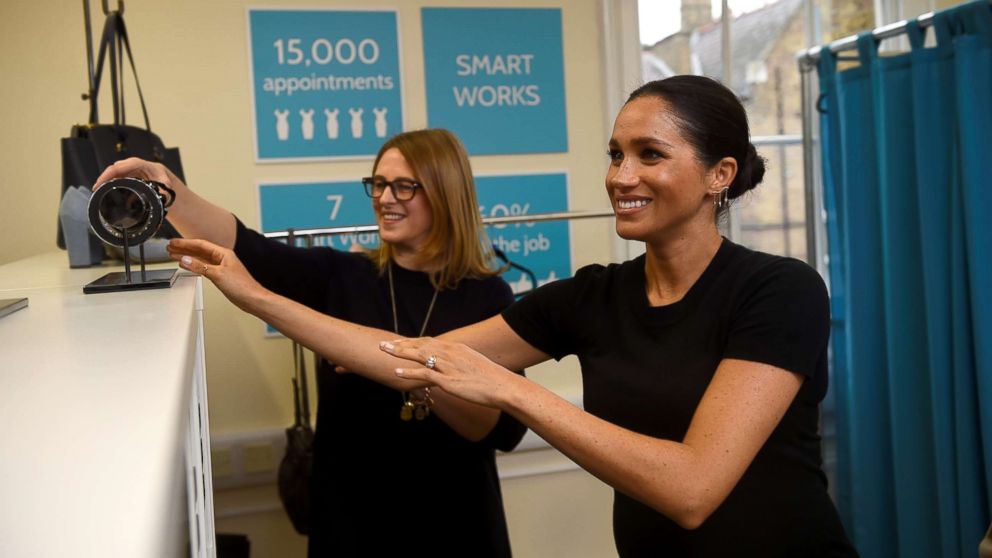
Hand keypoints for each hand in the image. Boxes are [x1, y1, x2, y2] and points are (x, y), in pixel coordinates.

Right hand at [93, 157, 188, 197]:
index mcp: (140, 165)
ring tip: (97, 191)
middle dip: (104, 177)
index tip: (102, 181)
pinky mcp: (126, 176)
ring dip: (105, 181)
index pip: (121, 166)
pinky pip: (115, 178)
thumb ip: (165, 187)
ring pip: (113, 174)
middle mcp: (132, 166)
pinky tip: (104, 191)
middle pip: (114, 169)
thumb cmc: (164, 180)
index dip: (110, 173)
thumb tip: (162, 193)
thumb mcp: (166, 182)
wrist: (165, 182)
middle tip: (96, 189)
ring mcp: (128, 170)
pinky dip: (109, 184)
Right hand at [167, 238, 265, 311]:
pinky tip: (187, 265)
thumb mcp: (218, 274)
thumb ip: (200, 267)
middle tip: (170, 248)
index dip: (185, 243)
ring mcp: (221, 267)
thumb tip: (186, 260)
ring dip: (187, 256)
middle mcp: (222, 258)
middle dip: (184, 248)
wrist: (252, 299)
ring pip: (200, 259)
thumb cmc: (242, 286)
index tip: (174, 243)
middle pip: (199, 250)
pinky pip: (203, 267)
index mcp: (223, 253)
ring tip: (173, 255)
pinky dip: (193, 265)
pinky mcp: (220, 275)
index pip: (200, 244)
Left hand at [379, 337, 520, 408]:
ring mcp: (448, 366)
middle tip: (382, 344)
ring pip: (418, 355)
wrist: (503, 386)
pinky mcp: (448, 380)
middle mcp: (450, 353)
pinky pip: (424, 374)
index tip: (398, 342)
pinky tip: (396, 372)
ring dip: (399, 353)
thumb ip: (459, 364)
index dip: (411, 342)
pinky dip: (409, 372)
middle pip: (419, 345)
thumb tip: (452, 369)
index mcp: (455, 348)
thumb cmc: (490, 379)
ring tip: (383, 351)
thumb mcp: (473, 366)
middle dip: (400, 345)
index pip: (428, 342)